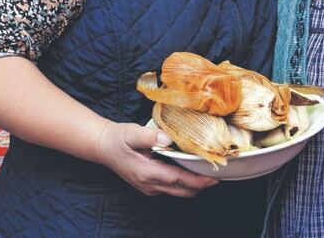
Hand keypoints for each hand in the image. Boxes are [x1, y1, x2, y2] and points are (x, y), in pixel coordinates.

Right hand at [94, 121, 218, 197]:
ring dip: (194, 185)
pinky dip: (185, 183)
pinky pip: (172, 188)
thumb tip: (168, 138)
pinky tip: (192, 170)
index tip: (215, 177)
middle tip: (219, 174)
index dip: (198, 180)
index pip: (178, 180)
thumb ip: (148, 136)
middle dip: (202, 185)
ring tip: (209, 172)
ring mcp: (149, 188)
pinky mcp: (150, 186)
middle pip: (183, 190)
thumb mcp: (130, 133)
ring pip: (179, 191)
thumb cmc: (118, 138)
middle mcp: (150, 185)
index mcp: (147, 173)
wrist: (103, 147)